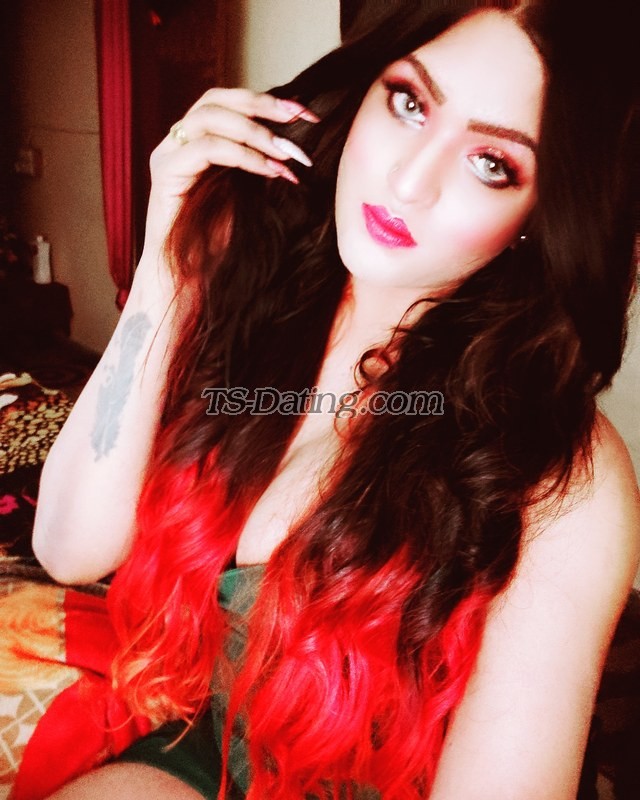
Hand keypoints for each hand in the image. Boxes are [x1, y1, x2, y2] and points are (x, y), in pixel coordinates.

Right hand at [142, 88, 318, 260]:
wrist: (190, 278)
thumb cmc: (219, 243)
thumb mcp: (249, 194)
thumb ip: (261, 165)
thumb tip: (297, 145)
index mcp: (196, 142)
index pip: (229, 102)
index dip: (267, 101)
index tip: (306, 113)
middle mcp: (177, 143)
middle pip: (217, 99)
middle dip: (263, 105)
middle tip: (299, 118)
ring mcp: (167, 155)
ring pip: (210, 118)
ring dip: (256, 133)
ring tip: (287, 155)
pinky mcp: (165, 174)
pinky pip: (207, 149)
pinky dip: (243, 156)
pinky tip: (270, 172)